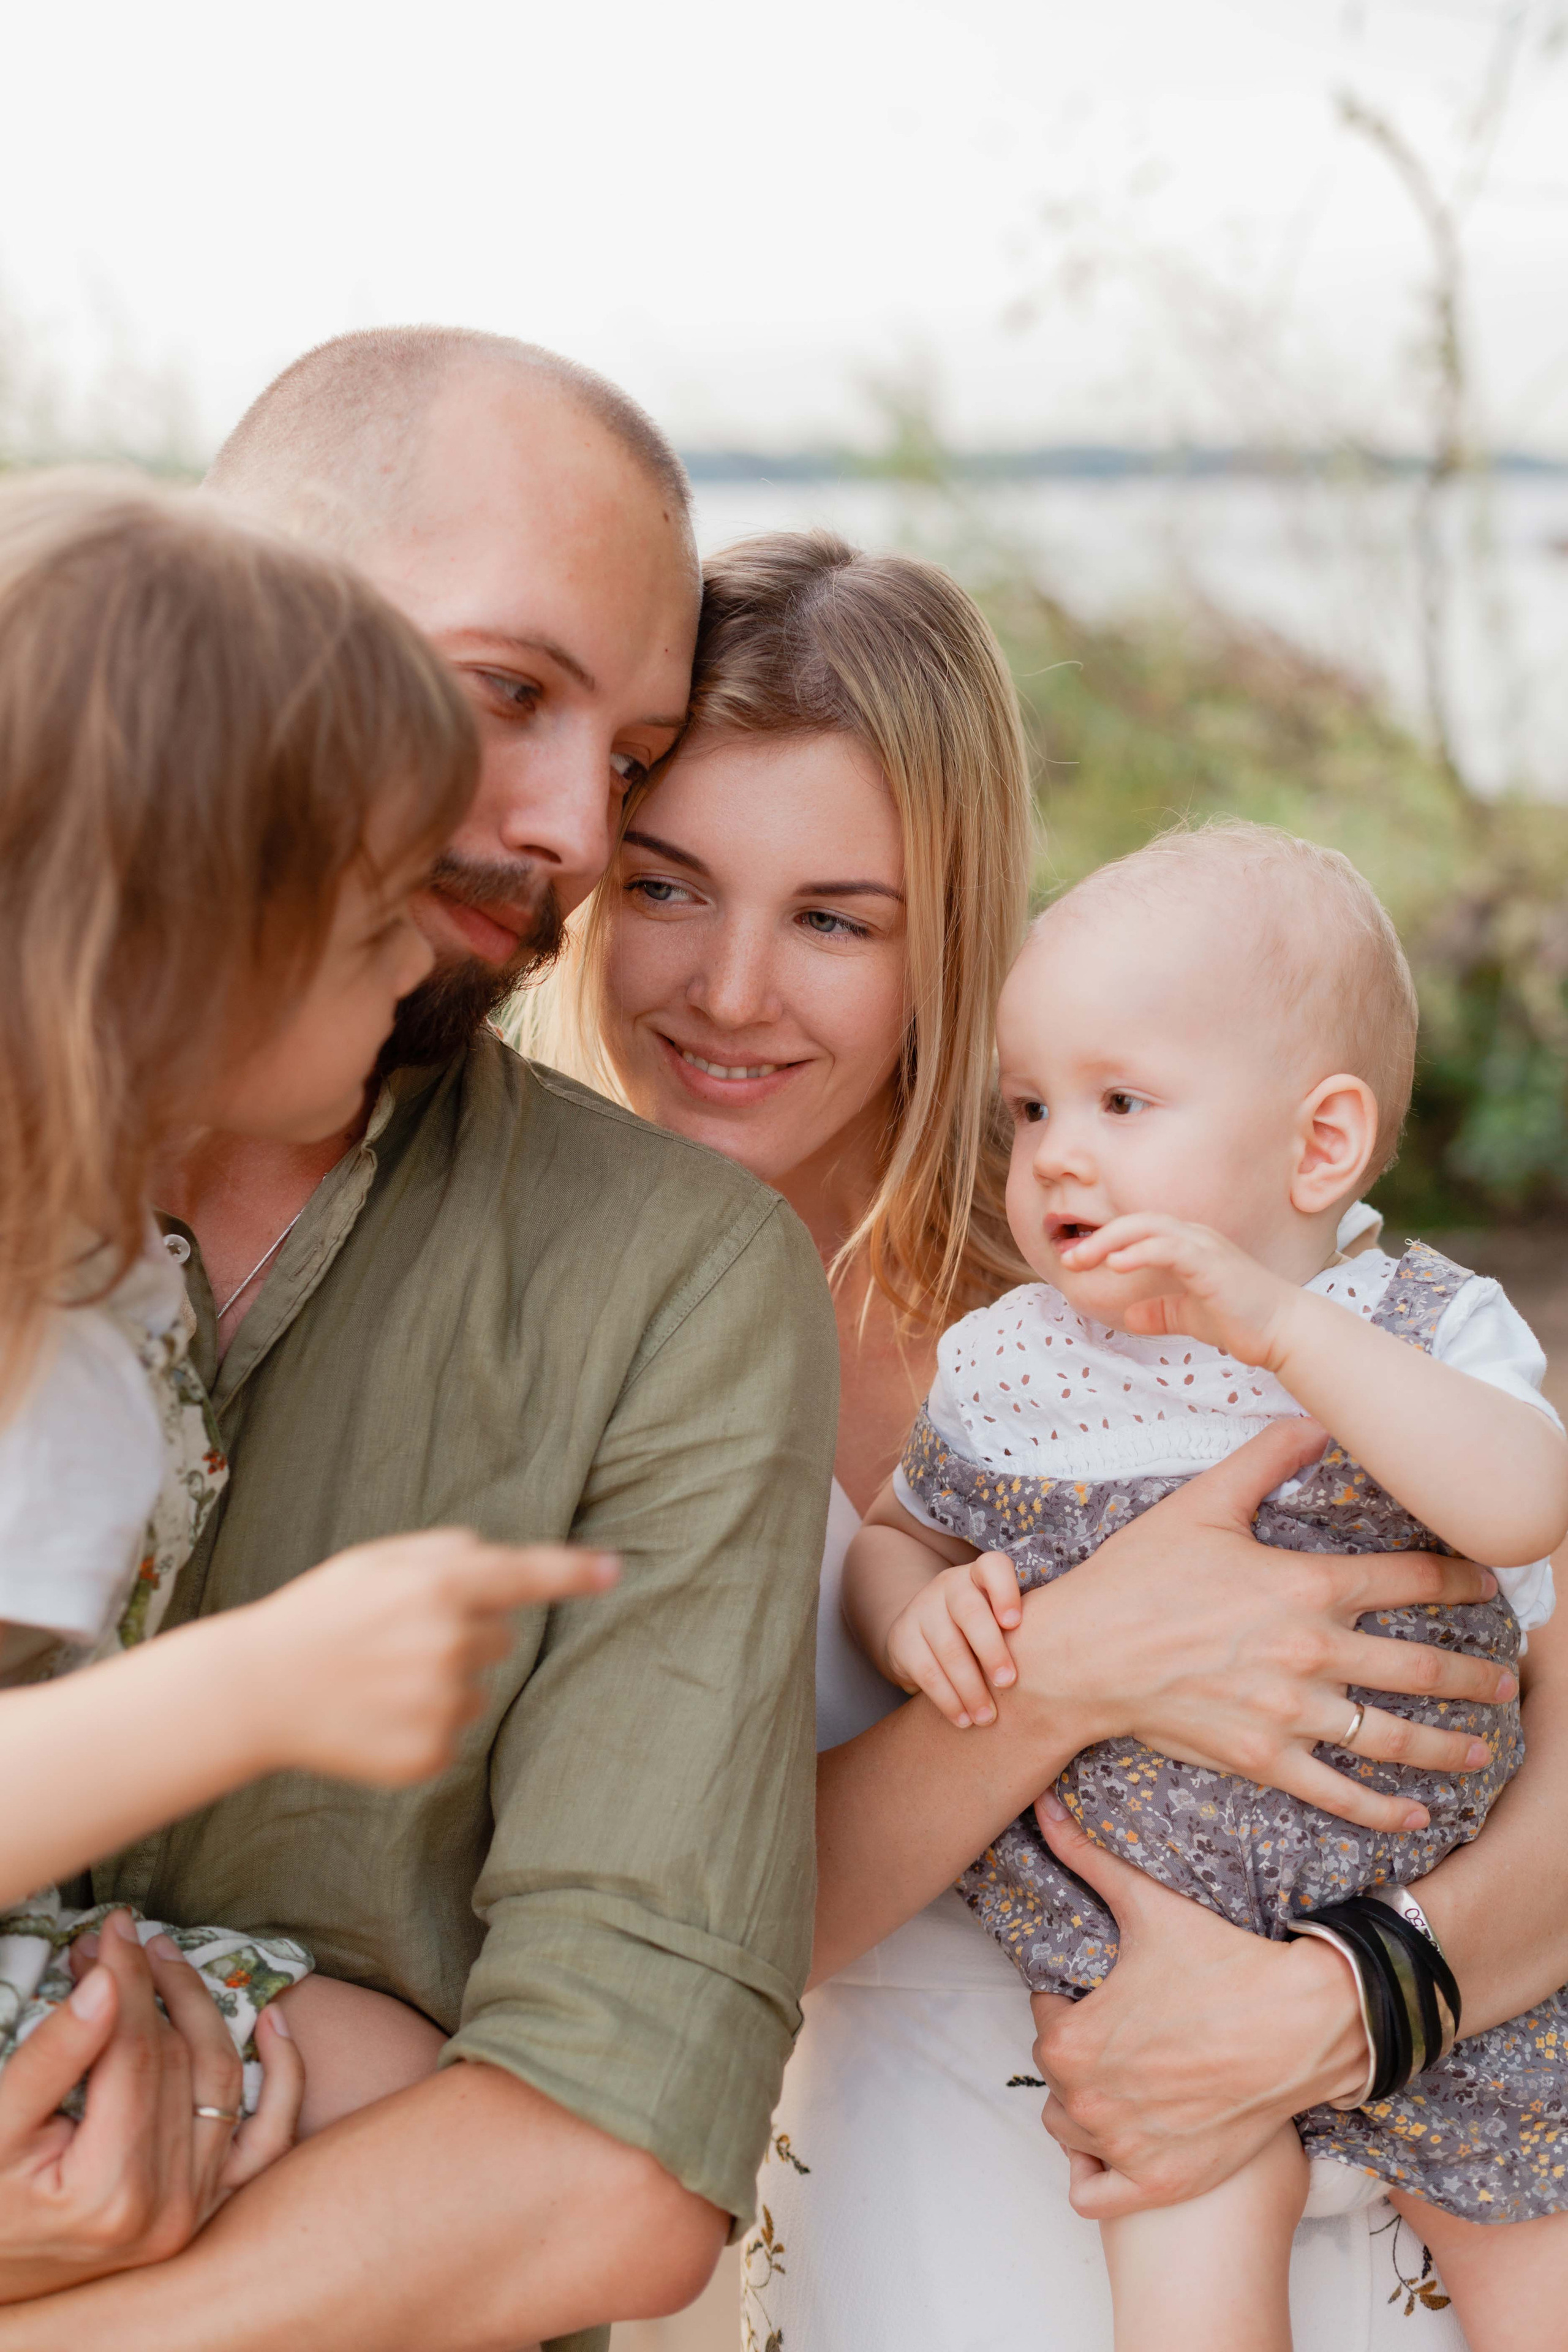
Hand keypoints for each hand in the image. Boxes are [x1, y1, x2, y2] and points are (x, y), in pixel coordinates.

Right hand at [0, 1909, 302, 2301]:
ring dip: (201, 2008)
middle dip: (148, 1985)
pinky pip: (266, 2139)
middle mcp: (168, 2208)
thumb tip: (107, 1981)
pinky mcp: (208, 2208)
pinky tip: (273, 2020)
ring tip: (165, 1959)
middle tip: (118, 1938)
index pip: (134, 2052)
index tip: (112, 1927)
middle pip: (176, 2060)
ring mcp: (195, 2211)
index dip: (125, 1978)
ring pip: (219, 2081)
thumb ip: (51, 2057)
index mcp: (110, 2192)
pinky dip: (281, 2079)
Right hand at [247, 1531, 619, 1786]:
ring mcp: (442, 1703)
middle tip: (395, 1639)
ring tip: (378, 1678)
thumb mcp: (374, 1561)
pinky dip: (425, 1725)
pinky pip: (454, 1732)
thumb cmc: (320, 1615)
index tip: (615, 1570)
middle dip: (460, 1634)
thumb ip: (443, 1553)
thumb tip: (498, 1559)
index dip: (574, 1572)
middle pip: (500, 1638)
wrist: (257, 1690)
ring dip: (443, 1683)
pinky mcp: (430, 1753)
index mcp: (439, 1586)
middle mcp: (450, 1643)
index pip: (524, 1575)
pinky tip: (376, 1714)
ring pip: (477, 1689)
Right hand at [884, 1553, 1022, 1727]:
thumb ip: (1025, 1629)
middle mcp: (948, 1586)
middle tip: (1008, 1682)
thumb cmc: (983, 1632)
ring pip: (948, 1648)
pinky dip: (947, 1699)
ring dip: (970, 1687)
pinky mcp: (902, 1639)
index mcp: (978, 1576)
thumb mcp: (999, 1619)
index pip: (992, 1567)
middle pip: (969, 1610)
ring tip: (988, 1717)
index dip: (1004, 1591)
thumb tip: (1067, 1659)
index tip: (1015, 1623)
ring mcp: (921, 1610)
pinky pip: (926, 1671)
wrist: (923, 1636)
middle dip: (991, 1649)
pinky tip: (963, 1720)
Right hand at [1005, 1418, 1512, 1832]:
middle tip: (1509, 1677)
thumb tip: (1313, 1419)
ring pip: (1394, 1736)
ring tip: (1485, 1746)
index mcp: (1304, 1585)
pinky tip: (1417, 1817)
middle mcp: (1311, 1652)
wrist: (1081, 1656)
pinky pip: (1338, 1793)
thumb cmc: (1136, 1576)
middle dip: (1476, 1673)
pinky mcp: (1264, 1758)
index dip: (1458, 1583)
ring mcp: (1292, 1713)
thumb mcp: (1200, 1504)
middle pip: (1421, 1668)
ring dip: (1450, 1744)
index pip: (1407, 1582)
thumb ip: (1264, 1460)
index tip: (1490, 1586)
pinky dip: (1384, 1811)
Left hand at [1027, 1797, 1364, 2214]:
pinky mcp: (1160, 2184)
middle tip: (1135, 2031)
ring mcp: (1124, 2149)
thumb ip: (1085, 1857)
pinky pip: (1091, 2193)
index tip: (1115, 1993)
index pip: (1046, 2021)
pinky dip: (1098, 2172)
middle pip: (1058, 2077)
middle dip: (1086, 2052)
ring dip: (1090, 2107)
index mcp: (1071, 2041)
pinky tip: (1126, 2135)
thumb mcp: (1147, 1905)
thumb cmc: (1227, 1963)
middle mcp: (1088, 2103)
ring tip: (1135, 2075)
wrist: (1308, 2022)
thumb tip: (1042, 1806)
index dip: (1077, 2001)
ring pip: (1070, 2130)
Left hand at [1060, 1213, 1295, 1366]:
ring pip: (1149, 1227)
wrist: (1283, 1332)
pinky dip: (1140, 1251)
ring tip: (1081, 1258)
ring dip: (1110, 1240)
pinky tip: (1116, 1263)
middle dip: (1098, 1237)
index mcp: (1188, 1246)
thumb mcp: (1189, 1316)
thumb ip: (1161, 1312)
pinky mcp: (1212, 1263)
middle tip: (1068, 1257)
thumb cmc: (1241, 1320)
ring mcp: (1205, 1247)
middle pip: (1138, 1222)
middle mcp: (1195, 1238)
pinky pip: (1169, 1247)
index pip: (1139, 1232)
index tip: (1075, 1260)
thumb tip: (1130, 1317)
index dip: (1105, 1241)